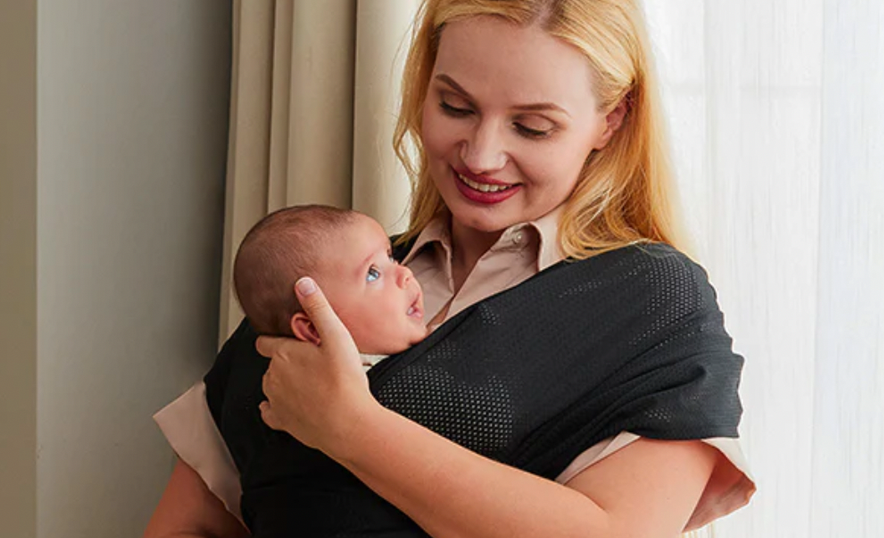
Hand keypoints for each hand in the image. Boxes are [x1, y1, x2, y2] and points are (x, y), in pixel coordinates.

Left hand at [257, 277, 377, 451]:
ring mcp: (275, 401)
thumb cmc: (345, 380)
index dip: (279, 339)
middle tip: (314, 362)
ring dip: (285, 382)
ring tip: (312, 382)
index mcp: (282, 354)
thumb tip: (302, 283)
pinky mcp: (282, 422)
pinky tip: (292, 404)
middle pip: (272, 363)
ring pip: (272, 385)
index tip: (295, 340)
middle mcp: (272, 377)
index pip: (265, 341)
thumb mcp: (336, 336)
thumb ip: (317, 308)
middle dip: (288, 360)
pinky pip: (270, 411)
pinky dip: (277, 407)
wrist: (349, 425)